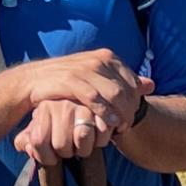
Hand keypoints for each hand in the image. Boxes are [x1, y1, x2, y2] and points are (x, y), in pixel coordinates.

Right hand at [13, 48, 153, 133]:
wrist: (34, 80)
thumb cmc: (68, 81)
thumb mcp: (98, 77)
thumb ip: (124, 80)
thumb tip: (152, 85)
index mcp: (107, 57)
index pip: (133, 81)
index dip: (136, 101)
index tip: (133, 116)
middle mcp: (97, 60)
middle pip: (126, 89)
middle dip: (130, 110)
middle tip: (127, 126)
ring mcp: (84, 69)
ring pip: (114, 95)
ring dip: (120, 115)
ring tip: (119, 129)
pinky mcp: (70, 80)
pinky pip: (94, 98)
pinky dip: (105, 113)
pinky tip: (108, 126)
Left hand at [13, 99, 114, 167]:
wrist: (84, 92)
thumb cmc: (59, 119)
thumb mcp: (39, 126)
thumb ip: (27, 139)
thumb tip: (26, 147)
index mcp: (44, 108)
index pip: (38, 141)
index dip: (46, 157)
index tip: (53, 158)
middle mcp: (61, 104)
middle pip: (61, 145)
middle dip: (67, 154)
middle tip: (70, 148)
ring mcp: (82, 104)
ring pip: (82, 138)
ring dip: (84, 149)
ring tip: (83, 143)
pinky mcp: (103, 107)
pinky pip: (102, 133)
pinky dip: (101, 140)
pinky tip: (97, 137)